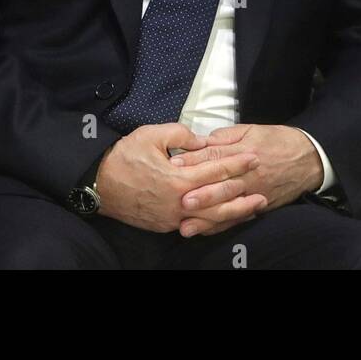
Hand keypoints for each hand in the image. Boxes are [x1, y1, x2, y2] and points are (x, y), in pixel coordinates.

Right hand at [94, 122, 266, 233]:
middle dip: (244, 190)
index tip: (254, 157)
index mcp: (178, 179)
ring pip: (211, 218)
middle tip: (263, 182)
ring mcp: (172, 218)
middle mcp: (179, 203)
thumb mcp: (152, 135)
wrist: (97, 185)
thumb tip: (203, 141)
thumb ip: (182, 135)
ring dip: (235, 212)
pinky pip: (195, 224)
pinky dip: (213, 221)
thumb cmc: (124, 157)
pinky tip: (226, 217)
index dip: (237, 163)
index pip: (216, 170)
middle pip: (220, 199)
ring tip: (256, 206)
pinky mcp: (165, 225)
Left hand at [169, 124, 322, 236]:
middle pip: (221, 184)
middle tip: (179, 199)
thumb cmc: (279, 141)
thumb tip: (202, 141)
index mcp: (245, 152)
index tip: (173, 164)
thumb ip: (227, 136)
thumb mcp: (253, 129)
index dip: (193, 161)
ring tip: (186, 222)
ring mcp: (254, 193)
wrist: (309, 158)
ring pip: (227, 206)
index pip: (215, 156)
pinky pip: (238, 218)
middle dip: (200, 193)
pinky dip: (221, 226)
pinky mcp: (259, 206)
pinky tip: (204, 230)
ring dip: (207, 215)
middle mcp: (248, 175)